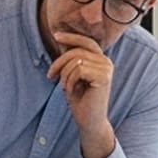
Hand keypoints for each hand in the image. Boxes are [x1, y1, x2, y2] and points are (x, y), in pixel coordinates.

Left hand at [48, 32, 115, 157]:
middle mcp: (106, 62)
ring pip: (76, 61)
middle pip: (77, 51)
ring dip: (64, 75)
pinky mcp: (103, 77)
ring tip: (65, 88)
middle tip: (50, 76)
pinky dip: (69, 81)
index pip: (86, 41)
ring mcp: (106, 69)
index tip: (56, 35)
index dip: (71, 37)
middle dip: (59, 63)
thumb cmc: (80, 100)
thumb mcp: (73, 76)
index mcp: (101, 60)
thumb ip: (72, 60)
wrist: (89, 121)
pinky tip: (71, 91)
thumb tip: (62, 40)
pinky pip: (78, 70)